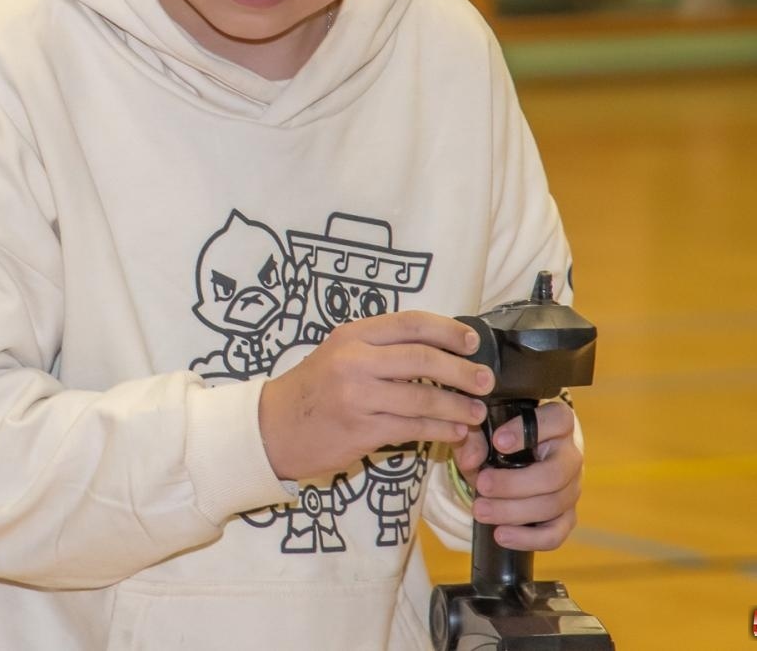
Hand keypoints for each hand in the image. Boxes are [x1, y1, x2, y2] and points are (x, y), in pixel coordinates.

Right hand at [258, 311, 493, 481]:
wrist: (272, 428)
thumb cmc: (311, 391)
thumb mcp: (338, 354)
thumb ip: (380, 350)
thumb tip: (438, 352)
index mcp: (352, 336)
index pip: (410, 324)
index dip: (447, 330)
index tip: (471, 341)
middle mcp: (354, 361)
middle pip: (422, 359)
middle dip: (461, 370)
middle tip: (485, 380)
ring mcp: (356, 397)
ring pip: (422, 399)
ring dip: (456, 406)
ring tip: (474, 412)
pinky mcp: (361, 430)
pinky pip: (412, 429)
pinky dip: (439, 430)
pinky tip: (454, 432)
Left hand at [453, 400, 581, 550]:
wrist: (511, 459)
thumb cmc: (500, 438)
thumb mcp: (482, 430)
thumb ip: (473, 438)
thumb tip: (472, 460)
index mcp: (558, 422)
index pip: (557, 420)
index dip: (527, 432)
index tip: (497, 442)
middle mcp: (571, 455)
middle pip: (555, 474)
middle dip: (514, 484)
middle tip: (481, 485)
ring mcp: (572, 488)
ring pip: (553, 505)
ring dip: (513, 512)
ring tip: (480, 511)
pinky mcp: (566, 516)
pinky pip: (556, 534)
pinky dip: (528, 538)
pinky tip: (501, 535)